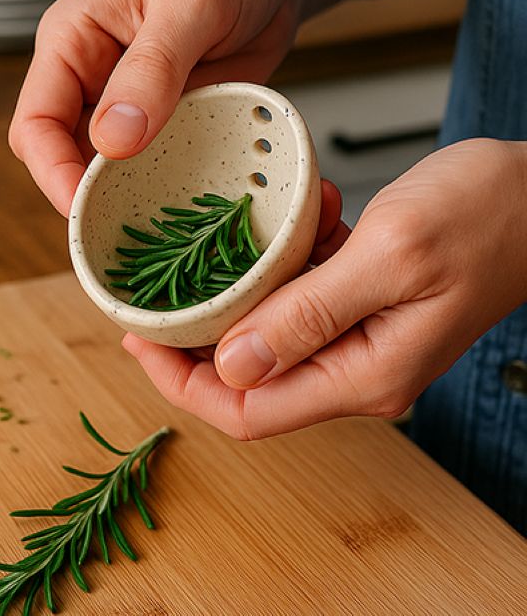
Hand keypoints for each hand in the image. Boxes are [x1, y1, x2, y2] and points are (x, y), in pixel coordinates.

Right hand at [9, 0, 297, 215]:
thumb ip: (152, 69)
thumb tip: (113, 141)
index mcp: (72, 40)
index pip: (35, 122)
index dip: (52, 172)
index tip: (84, 209)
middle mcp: (91, 78)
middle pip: (64, 157)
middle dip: (87, 197)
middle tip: (125, 235)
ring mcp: (131, 104)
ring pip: (109, 171)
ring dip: (130, 200)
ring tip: (161, 231)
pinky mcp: (168, 120)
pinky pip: (156, 167)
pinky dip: (168, 189)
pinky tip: (190, 207)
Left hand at [123, 139, 526, 439]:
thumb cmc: (487, 216)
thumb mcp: (389, 256)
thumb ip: (309, 315)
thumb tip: (233, 364)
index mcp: (364, 375)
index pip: (248, 411)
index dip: (182, 384)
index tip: (139, 340)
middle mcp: (357, 368)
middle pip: (247, 377)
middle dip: (194, 338)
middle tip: (154, 292)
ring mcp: (358, 337)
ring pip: (267, 332)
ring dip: (239, 289)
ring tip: (221, 242)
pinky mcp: (360, 304)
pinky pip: (298, 295)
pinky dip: (281, 261)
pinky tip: (294, 220)